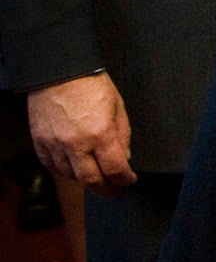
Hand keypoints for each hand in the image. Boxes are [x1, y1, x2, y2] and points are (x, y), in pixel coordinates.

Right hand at [27, 72, 136, 195]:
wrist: (59, 71)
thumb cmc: (91, 85)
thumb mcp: (118, 107)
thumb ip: (122, 136)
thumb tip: (124, 158)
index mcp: (100, 134)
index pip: (115, 169)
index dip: (125, 179)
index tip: (129, 180)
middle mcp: (76, 143)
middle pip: (91, 180)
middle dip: (106, 189)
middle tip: (113, 190)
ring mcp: (55, 144)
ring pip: (70, 176)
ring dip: (85, 180)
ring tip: (95, 176)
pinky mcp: (40, 141)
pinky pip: (51, 166)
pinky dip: (64, 171)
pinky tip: (73, 168)